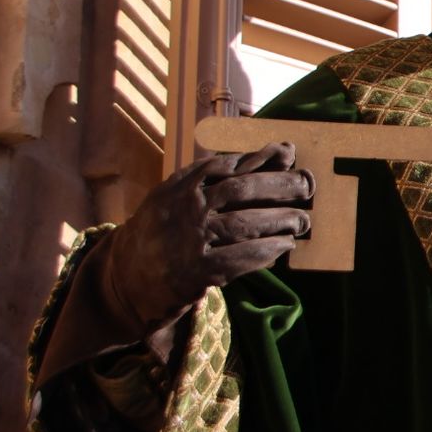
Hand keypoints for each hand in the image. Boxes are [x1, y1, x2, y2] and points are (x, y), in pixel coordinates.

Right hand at [102, 143, 313, 334]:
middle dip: (281, 186)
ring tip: (302, 220)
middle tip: (308, 186)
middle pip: (242, 190)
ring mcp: (189, 240)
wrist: (123, 278)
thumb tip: (258, 155)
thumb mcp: (172, 196)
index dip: (261, 157)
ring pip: (245, 224)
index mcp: (178, 186)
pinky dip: (266, 251)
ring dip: (281, 220)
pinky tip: (284, 247)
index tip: (289, 153)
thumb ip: (208, 176)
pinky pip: (239, 258)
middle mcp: (183, 209)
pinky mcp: (195, 272)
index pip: (226, 165)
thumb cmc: (159, 232)